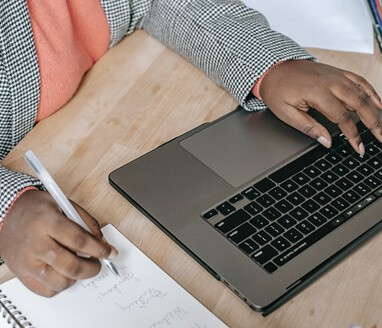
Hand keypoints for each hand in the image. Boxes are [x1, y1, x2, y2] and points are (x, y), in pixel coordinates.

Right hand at [0, 189, 116, 296]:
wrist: (6, 213)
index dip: (99, 249)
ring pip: (60, 282)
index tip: (110, 253)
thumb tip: (103, 242)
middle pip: (71, 266)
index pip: (79, 240)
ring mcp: (27, 262)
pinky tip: (63, 272)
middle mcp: (36, 244)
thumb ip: (86, 222)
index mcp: (47, 222)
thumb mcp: (65, 204)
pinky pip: (46, 290)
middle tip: (98, 264)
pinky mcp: (21, 274)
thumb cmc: (38, 208)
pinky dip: (61, 284)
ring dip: (77, 277)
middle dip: (92, 268)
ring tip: (79, 266)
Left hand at [258, 60, 381, 154]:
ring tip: (381, 126)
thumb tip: (327, 142)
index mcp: (318, 93)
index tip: (359, 148)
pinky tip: (378, 103)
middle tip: (381, 139)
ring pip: (363, 93)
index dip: (353, 135)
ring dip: (375, 110)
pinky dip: (371, 92)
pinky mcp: (337, 72)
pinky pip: (359, 81)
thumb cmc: (278, 90)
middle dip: (373, 123)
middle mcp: (331, 82)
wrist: (274, 69)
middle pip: (360, 104)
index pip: (342, 118)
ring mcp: (336, 75)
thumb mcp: (286, 113)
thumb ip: (309, 128)